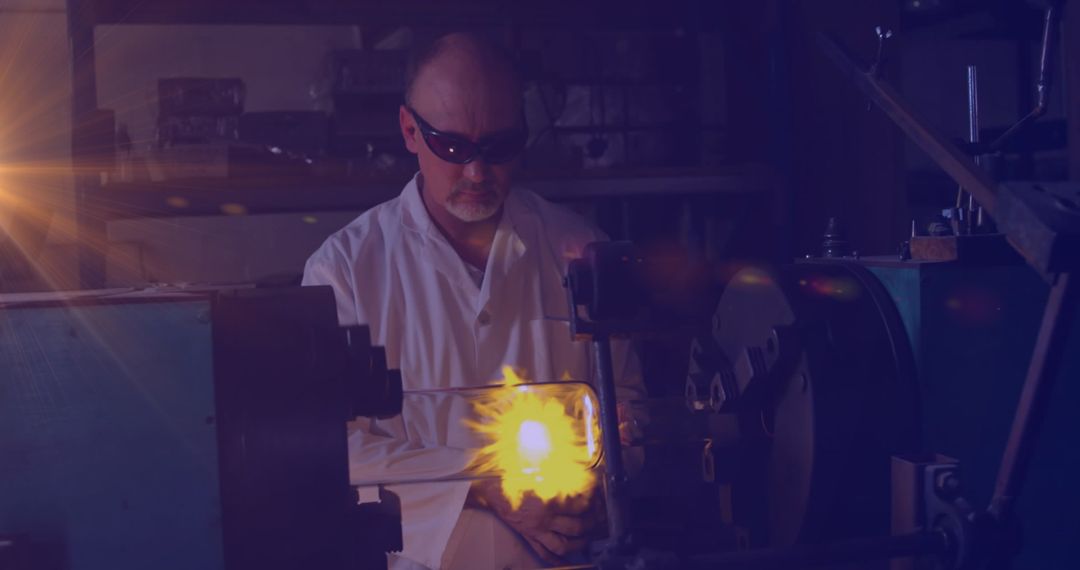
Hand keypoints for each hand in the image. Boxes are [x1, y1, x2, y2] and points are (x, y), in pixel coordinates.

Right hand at [467, 479, 601, 563]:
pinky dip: (556, 559)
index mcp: (548, 500)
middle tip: (598, 519)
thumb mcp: (540, 471)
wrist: (491, 491)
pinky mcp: (529, 537)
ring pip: (563, 544)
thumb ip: (559, 475)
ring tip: (587, 540)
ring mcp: (536, 531)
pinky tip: (566, 560)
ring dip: (579, 544)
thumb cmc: (514, 478)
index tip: (597, 499)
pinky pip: (544, 553)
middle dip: (591, 524)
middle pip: (576, 527)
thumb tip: (580, 477)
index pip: (579, 505)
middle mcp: (544, 518)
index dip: (592, 502)